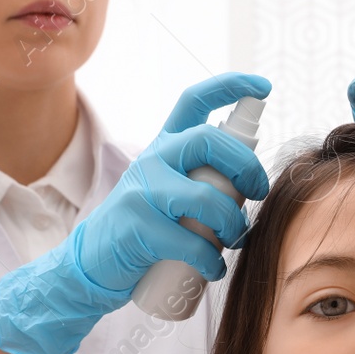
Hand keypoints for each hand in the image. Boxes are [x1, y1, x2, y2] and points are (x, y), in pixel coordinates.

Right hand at [0, 72, 270, 353]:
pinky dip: (212, 261)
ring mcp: (142, 192)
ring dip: (234, 225)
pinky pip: (193, 244)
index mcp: (163, 147)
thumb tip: (251, 174)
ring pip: (208, 199)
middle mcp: (152, 160)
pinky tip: (213, 268)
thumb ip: (200, 176)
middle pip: (209, 141)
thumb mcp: (168, 190)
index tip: (263, 86)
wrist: (91, 265)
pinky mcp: (139, 228)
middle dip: (247, 166)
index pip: (194, 100)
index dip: (230, 86)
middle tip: (258, 192)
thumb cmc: (145, 229)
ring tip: (235, 240)